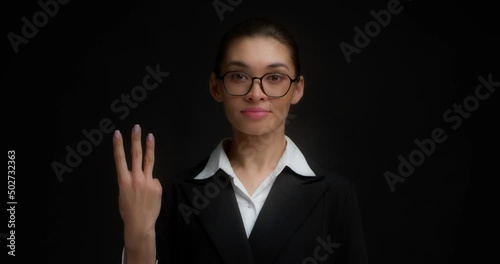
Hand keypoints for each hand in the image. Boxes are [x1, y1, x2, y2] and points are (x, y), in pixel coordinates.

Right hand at [113, 124, 161, 252]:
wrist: (140, 224)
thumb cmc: (129, 210)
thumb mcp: (123, 193)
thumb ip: (130, 181)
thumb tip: (139, 173)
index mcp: (123, 180)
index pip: (120, 159)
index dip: (118, 145)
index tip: (117, 133)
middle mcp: (136, 178)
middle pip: (136, 155)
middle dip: (136, 140)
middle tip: (137, 127)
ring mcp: (148, 181)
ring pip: (149, 161)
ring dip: (149, 147)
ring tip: (150, 136)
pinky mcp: (157, 186)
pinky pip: (154, 181)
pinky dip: (152, 185)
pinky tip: (150, 195)